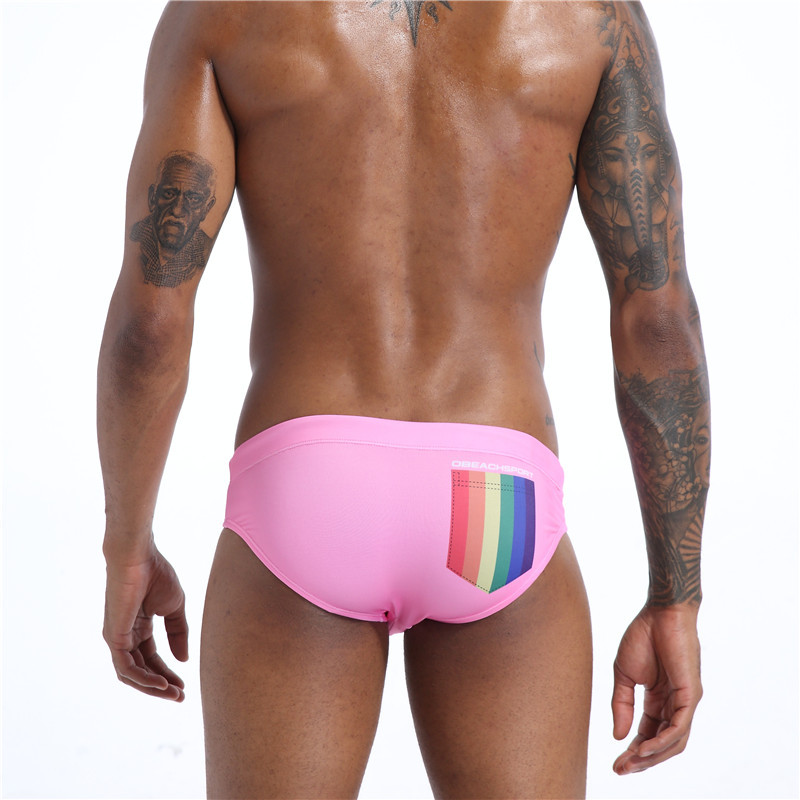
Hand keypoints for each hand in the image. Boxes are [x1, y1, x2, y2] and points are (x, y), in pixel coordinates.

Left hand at [103, 545, 188, 700]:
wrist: (139, 556)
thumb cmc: (156, 574)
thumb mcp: (174, 606)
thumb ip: (178, 632)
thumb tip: (183, 659)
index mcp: (139, 628)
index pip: (152, 658)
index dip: (168, 673)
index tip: (185, 685)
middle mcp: (125, 636)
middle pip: (142, 670)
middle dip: (161, 686)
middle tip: (181, 697)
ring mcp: (117, 638)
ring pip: (132, 674)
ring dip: (152, 687)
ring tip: (173, 693)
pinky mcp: (114, 637)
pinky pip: (126, 666)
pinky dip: (143, 677)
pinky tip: (161, 682)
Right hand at [611, 603, 701, 773]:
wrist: (660, 612)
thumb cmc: (643, 635)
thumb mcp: (624, 674)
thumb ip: (622, 704)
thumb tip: (618, 735)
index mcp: (659, 699)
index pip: (648, 733)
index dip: (632, 750)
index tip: (615, 763)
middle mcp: (675, 704)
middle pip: (662, 744)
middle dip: (641, 760)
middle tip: (620, 769)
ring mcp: (685, 701)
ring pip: (673, 741)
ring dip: (652, 756)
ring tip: (631, 762)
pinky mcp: (691, 695)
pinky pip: (679, 726)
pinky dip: (662, 740)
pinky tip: (644, 747)